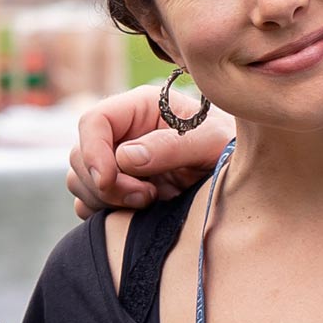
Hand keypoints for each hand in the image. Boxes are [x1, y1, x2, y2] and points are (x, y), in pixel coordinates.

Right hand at [67, 83, 231, 218]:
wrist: (242, 180)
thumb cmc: (231, 150)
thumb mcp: (212, 143)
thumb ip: (172, 147)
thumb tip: (125, 158)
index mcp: (140, 108)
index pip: (93, 122)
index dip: (93, 152)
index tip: (108, 180)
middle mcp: (122, 132)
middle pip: (81, 156)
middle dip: (106, 184)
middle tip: (147, 197)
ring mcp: (115, 162)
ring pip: (80, 182)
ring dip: (108, 200)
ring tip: (152, 202)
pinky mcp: (116, 189)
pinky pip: (88, 204)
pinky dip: (105, 214)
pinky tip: (139, 214)